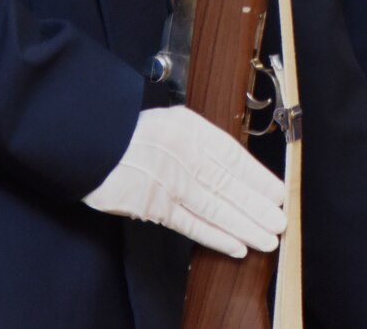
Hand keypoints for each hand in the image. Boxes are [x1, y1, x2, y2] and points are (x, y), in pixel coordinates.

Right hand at [83, 104, 286, 257]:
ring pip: (216, 207)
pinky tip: (236, 245)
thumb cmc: (123, 131)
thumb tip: (225, 167)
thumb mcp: (166, 122)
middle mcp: (185, 154)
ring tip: (267, 238)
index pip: (233, 156)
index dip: (257, 177)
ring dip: (244, 225)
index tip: (276, 191)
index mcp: (190, 128)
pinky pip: (191, 224)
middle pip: (229, 185)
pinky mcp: (153, 205)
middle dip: (257, 206)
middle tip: (280, 221)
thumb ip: (194, 141)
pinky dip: (215, 237)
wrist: (87, 140)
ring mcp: (169, 181)